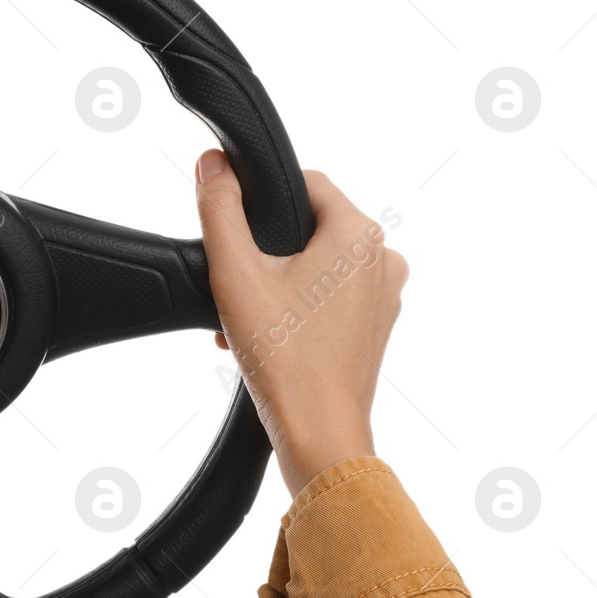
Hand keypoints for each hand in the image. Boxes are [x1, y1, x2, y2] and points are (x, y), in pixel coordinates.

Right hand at [194, 149, 406, 496]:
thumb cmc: (284, 357)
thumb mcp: (234, 271)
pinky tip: (262, 339)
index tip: (232, 232)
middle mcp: (382, 260)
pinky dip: (294, 311)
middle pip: (306, 229)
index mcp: (359, 233)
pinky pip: (329, 300)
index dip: (259, 202)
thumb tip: (213, 163)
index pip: (303, 183)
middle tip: (235, 290)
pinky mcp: (375, 329)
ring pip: (315, 267)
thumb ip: (219, 207)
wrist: (317, 434)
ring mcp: (383, 297)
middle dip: (262, 254)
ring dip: (274, 286)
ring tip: (243, 323)